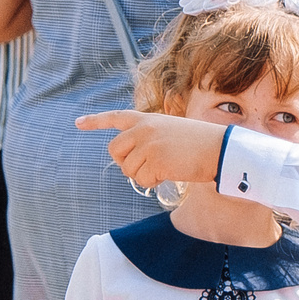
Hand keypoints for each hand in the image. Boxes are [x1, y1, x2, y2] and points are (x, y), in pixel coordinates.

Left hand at [76, 110, 226, 191]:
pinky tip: (171, 173)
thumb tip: (128, 164)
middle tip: (144, 167)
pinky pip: (142, 180)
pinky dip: (154, 183)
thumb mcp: (171, 132)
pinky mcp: (156, 161)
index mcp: (147, 119)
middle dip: (125, 163)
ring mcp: (149, 144)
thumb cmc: (200, 143)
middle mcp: (144, 129)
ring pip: (128, 169)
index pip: (116, 117)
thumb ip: (148, 139)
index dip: (95, 121)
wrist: (220, 148)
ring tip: (166, 167)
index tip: (77, 123)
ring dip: (144, 175)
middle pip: (114, 150)